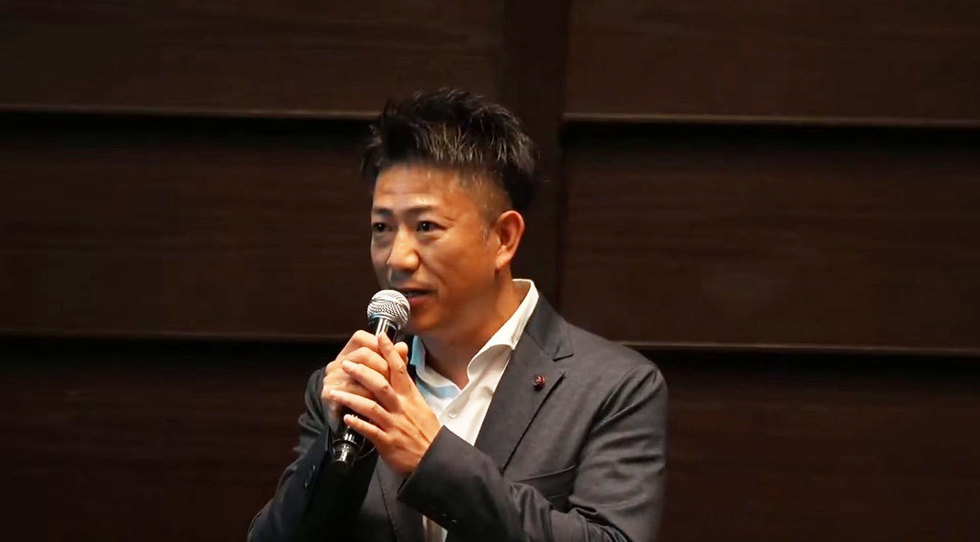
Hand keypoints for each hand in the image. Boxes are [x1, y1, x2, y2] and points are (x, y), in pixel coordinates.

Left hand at [328, 333, 441, 476]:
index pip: (400, 369)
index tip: (380, 336)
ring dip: (350, 398)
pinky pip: (370, 431)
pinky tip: (345, 417)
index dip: (389, 352)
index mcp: (410, 397)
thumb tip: (403, 364)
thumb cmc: (425, 431)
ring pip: (371, 406)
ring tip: (333, 392)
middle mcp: (402, 408)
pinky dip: (357, 423)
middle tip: (346, 364)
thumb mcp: (420, 404)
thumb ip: (407, 385)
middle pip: (381, 384)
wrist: (434, 458)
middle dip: (362, 373)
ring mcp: (394, 425)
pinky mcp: (387, 442)